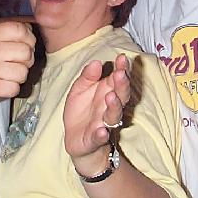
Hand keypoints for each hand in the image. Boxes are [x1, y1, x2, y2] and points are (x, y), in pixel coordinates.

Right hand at [0, 21, 34, 109]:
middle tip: (19, 63)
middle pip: (25, 51)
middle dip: (27, 59)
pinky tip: (3, 85)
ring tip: (10, 75)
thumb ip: (0, 32)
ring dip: (20, 75)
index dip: (28, 38)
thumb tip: (28, 30)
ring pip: (23, 71)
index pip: (19, 29)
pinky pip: (14, 88)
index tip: (26, 44)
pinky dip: (12, 88)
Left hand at [63, 54, 130, 176]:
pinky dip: (101, 135)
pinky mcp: (95, 139)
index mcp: (108, 91)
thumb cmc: (82, 110)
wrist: (75, 139)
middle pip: (121, 95)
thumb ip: (88, 76)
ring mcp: (104, 123)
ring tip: (111, 96)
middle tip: (120, 74)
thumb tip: (96, 62)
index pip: (118, 79)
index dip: (122, 68)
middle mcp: (110, 107)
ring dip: (114, 106)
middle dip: (122, 85)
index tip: (122, 58)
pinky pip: (99, 137)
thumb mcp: (80, 89)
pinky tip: (101, 131)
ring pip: (113, 115)